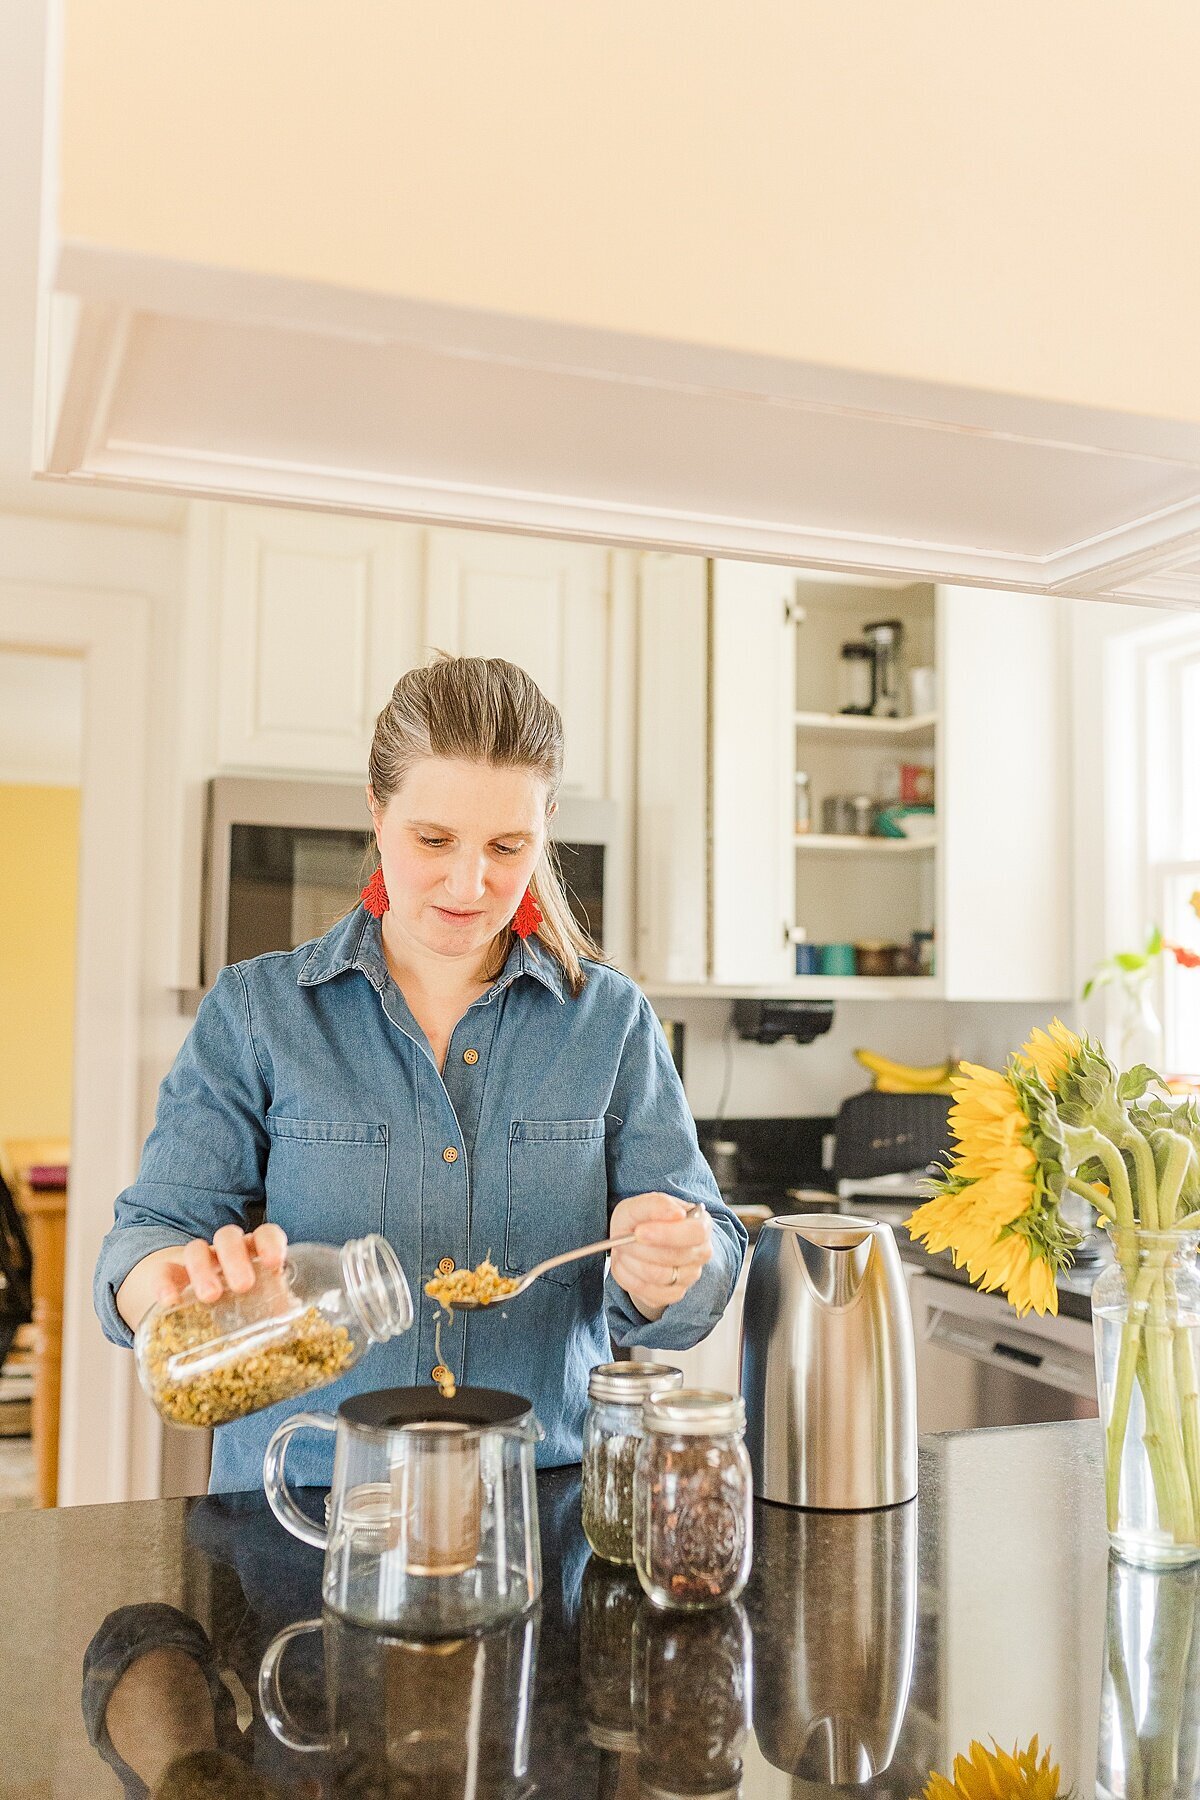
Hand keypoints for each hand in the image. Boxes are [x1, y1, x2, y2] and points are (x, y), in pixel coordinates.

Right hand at [155, 1223, 288, 1306]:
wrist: (197, 1308)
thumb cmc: (241, 1306)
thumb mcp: (259, 1308)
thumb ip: (275, 1311)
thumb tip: (295, 1324)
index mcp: (253, 1253)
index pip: (264, 1234)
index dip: (270, 1243)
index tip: (275, 1263)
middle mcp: (225, 1252)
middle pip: (228, 1238)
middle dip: (236, 1259)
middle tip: (244, 1285)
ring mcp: (197, 1261)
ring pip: (196, 1249)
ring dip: (203, 1270)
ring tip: (210, 1296)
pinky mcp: (170, 1275)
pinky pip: (164, 1271)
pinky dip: (164, 1283)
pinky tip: (169, 1301)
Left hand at [609, 1194, 712, 1319]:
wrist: (633, 1242)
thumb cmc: (642, 1221)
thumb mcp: (640, 1205)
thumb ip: (656, 1204)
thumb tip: (676, 1214)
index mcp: (700, 1224)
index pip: (695, 1233)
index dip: (667, 1234)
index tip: (639, 1231)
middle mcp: (701, 1252)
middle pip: (674, 1256)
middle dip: (640, 1248)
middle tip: (622, 1239)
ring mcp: (690, 1276)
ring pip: (658, 1275)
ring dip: (632, 1262)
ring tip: (624, 1250)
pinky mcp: (675, 1294)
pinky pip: (650, 1293)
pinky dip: (630, 1279)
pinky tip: (627, 1265)